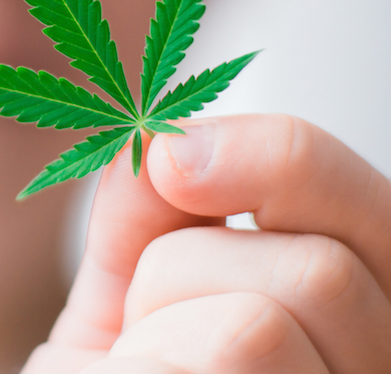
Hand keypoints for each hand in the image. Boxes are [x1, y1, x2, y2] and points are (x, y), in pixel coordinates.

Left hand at [21, 114, 390, 372]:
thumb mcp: (126, 290)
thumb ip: (149, 213)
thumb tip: (164, 142)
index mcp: (353, 314)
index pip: (368, 207)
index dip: (276, 156)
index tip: (171, 154)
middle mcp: (373, 367)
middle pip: (322, 272)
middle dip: (186, 276)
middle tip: (146, 325)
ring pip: (258, 328)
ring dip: (157, 336)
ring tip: (150, 369)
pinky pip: (215, 361)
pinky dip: (147, 366)